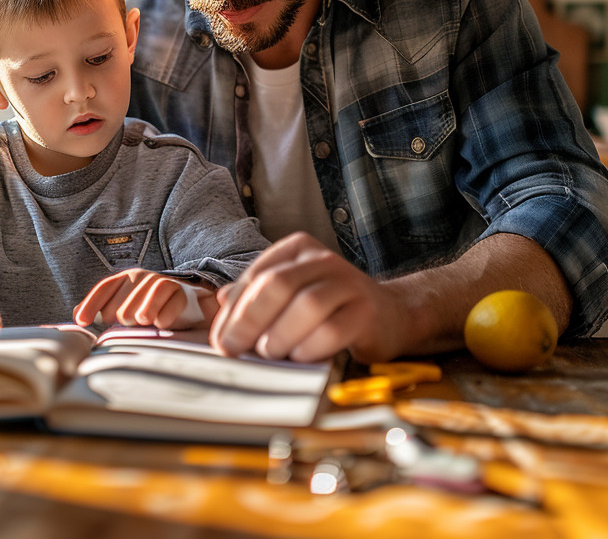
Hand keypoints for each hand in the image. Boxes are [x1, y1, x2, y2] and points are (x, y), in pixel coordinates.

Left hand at [73, 269, 213, 329]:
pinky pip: (169, 306)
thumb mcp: (125, 304)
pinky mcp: (181, 294)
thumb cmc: (149, 306)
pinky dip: (163, 318)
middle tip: (127, 322)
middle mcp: (143, 277)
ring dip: (142, 313)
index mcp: (126, 278)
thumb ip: (102, 307)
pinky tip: (160, 325)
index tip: (80, 322)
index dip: (90, 304)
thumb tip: (75, 313)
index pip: (104, 288)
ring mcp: (163, 283)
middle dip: (121, 316)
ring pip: (146, 302)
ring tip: (140, 322)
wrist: (187, 303)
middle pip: (123, 303)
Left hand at [209, 232, 407, 363]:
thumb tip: (218, 304)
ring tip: (270, 353)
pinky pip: (333, 330)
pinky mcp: (367, 312)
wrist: (389, 316)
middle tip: (234, 349)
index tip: (220, 340)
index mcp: (297, 250)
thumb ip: (255, 297)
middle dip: (249, 320)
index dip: (233, 311)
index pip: (256, 276)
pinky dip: (310, 348)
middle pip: (278, 284)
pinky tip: (300, 357)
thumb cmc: (329, 308)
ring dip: (280, 335)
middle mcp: (323, 259)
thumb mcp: (290, 294)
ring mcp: (348, 283)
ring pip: (307, 305)